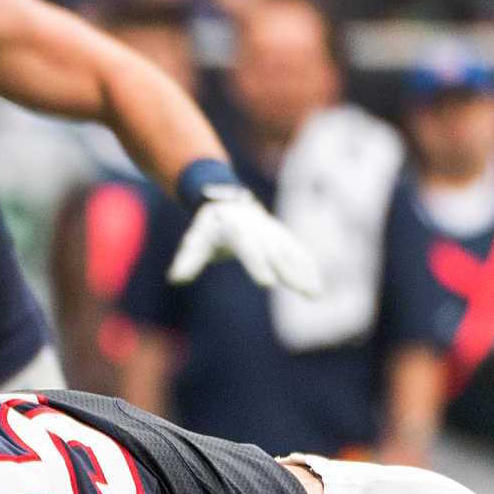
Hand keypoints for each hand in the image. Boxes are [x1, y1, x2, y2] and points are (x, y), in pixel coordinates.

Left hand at [167, 186, 321, 294]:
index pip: (249, 248)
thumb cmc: (208, 227)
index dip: (258, 264)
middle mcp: (258, 229)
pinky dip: (308, 266)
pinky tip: (317, 285)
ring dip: (305, 272)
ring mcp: (273, 232)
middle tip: (303, 291)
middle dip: (291, 272)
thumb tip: (175, 278)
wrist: (226, 201)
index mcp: (236, 229)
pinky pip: (298, 251)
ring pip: (292, 252)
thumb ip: (188, 260)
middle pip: (276, 252)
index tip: (267, 282)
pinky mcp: (282, 236)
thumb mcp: (195, 240)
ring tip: (315, 293)